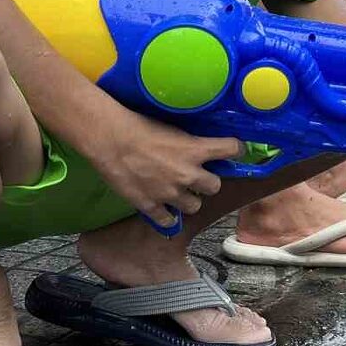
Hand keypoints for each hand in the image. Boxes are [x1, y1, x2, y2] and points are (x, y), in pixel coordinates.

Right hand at [85, 110, 240, 230]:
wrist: (111, 139)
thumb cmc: (138, 124)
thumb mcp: (172, 127)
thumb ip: (190, 141)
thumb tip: (200, 145)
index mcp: (196, 149)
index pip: (232, 149)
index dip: (235, 149)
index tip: (233, 149)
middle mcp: (189, 174)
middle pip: (215, 186)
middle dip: (207, 181)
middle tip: (196, 175)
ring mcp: (170, 193)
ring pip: (194, 205)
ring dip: (189, 198)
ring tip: (177, 191)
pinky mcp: (152, 206)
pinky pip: (168, 220)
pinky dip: (167, 215)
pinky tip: (162, 207)